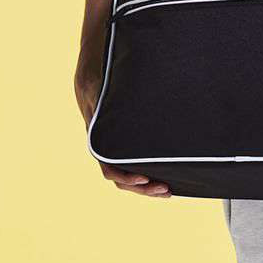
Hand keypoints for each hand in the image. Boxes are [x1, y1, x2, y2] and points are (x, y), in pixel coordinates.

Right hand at [74, 70, 171, 198]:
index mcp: (99, 140)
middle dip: (143, 188)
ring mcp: (117, 146)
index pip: (109, 169)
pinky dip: (147, 171)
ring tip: (168, 189)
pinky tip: (166, 172)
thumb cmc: (95, 79)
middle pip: (122, 180)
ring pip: (128, 176)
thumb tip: (101, 109)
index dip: (126, 177)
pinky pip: (135, 163)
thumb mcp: (95, 88)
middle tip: (166, 189)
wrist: (93, 72)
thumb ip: (98, 101)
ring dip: (147, 186)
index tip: (145, 178)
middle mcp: (107, 147)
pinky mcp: (126, 140)